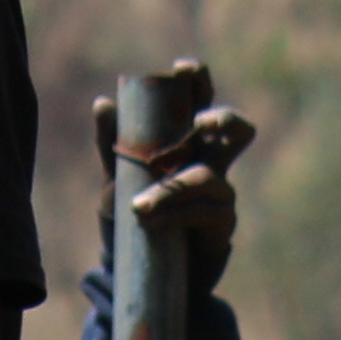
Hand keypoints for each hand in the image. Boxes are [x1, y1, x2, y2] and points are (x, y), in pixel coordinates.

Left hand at [98, 78, 252, 291]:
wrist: (144, 270)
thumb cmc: (136, 217)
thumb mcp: (117, 179)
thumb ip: (112, 144)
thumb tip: (104, 103)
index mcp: (187, 143)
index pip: (200, 103)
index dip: (199, 82)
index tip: (183, 70)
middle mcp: (210, 163)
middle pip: (236, 131)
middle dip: (223, 121)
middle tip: (200, 123)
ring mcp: (220, 195)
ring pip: (208, 179)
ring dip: (171, 190)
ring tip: (138, 208)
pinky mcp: (222, 226)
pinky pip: (203, 212)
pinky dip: (175, 214)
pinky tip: (151, 222)